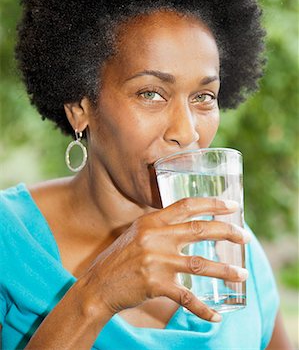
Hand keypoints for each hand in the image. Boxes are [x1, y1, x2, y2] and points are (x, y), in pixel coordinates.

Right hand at [85, 197, 249, 321]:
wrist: (98, 285)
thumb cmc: (120, 258)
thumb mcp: (137, 232)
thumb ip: (160, 226)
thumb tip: (188, 222)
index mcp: (152, 221)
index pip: (186, 205)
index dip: (212, 204)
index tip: (232, 206)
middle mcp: (155, 237)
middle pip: (199, 230)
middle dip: (226, 232)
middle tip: (245, 237)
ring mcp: (156, 261)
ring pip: (199, 264)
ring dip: (225, 270)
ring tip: (243, 275)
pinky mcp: (155, 285)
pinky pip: (187, 297)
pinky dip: (203, 308)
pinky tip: (216, 316)